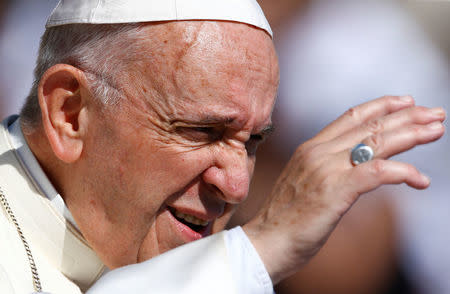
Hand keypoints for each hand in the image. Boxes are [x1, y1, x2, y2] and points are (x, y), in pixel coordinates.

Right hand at [243, 95, 445, 283]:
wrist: (265, 242)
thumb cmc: (286, 219)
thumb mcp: (305, 182)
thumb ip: (326, 167)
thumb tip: (355, 165)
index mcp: (310, 147)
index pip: (350, 116)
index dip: (381, 105)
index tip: (406, 101)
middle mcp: (318, 151)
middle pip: (369, 125)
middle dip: (407, 116)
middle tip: (435, 113)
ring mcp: (325, 169)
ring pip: (376, 143)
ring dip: (412, 135)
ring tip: (437, 130)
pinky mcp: (334, 191)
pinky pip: (377, 172)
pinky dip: (403, 172)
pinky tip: (421, 180)